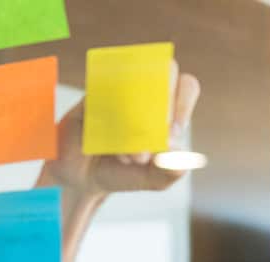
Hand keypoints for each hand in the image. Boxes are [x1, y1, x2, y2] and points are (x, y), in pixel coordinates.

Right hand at [39, 61, 201, 197]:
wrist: (84, 178)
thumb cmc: (125, 173)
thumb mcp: (153, 181)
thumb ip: (169, 173)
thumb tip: (181, 163)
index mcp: (168, 110)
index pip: (186, 88)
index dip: (183, 106)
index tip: (170, 137)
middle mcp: (146, 94)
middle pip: (165, 72)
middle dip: (161, 111)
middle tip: (148, 149)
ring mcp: (119, 90)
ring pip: (134, 83)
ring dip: (134, 122)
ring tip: (128, 157)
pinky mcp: (94, 95)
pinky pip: (103, 92)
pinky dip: (110, 121)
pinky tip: (108, 147)